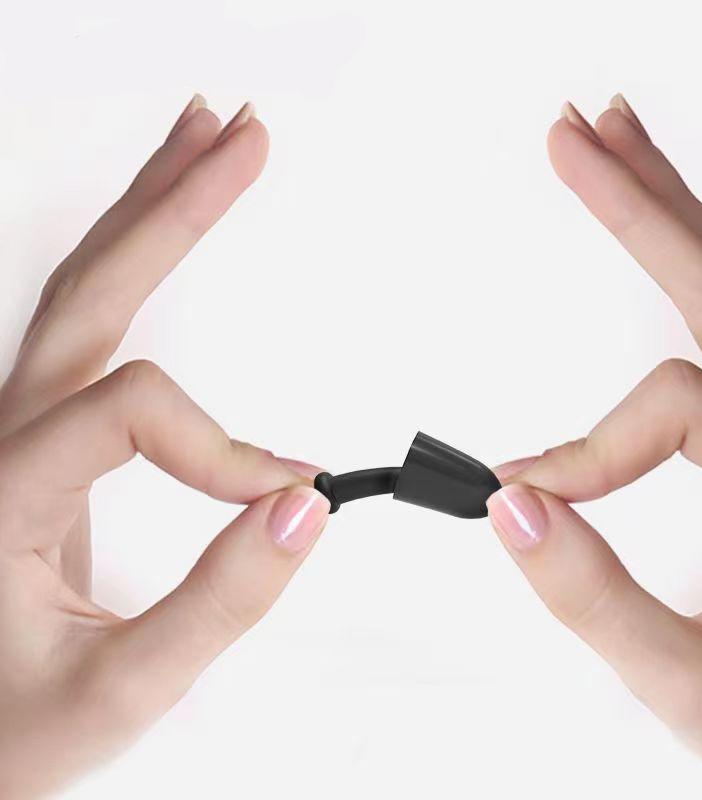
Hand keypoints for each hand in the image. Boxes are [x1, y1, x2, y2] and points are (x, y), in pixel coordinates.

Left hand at [0, 96, 328, 797]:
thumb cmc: (13, 726)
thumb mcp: (121, 689)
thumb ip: (218, 603)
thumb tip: (302, 509)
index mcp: (7, 490)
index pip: (137, 411)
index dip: (226, 448)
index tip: (288, 497)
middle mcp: (7, 438)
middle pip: (90, 284)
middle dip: (174, 202)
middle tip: (245, 135)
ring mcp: (24, 426)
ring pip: (83, 287)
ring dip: (149, 207)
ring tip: (207, 141)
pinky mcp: (51, 433)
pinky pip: (93, 325)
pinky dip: (137, 260)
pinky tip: (164, 230)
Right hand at [490, 96, 701, 797]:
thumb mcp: (699, 691)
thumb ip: (599, 602)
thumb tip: (515, 506)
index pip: (680, 409)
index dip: (591, 445)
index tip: (529, 497)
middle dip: (642, 203)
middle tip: (571, 135)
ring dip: (668, 208)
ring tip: (609, 142)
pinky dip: (680, 261)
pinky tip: (653, 229)